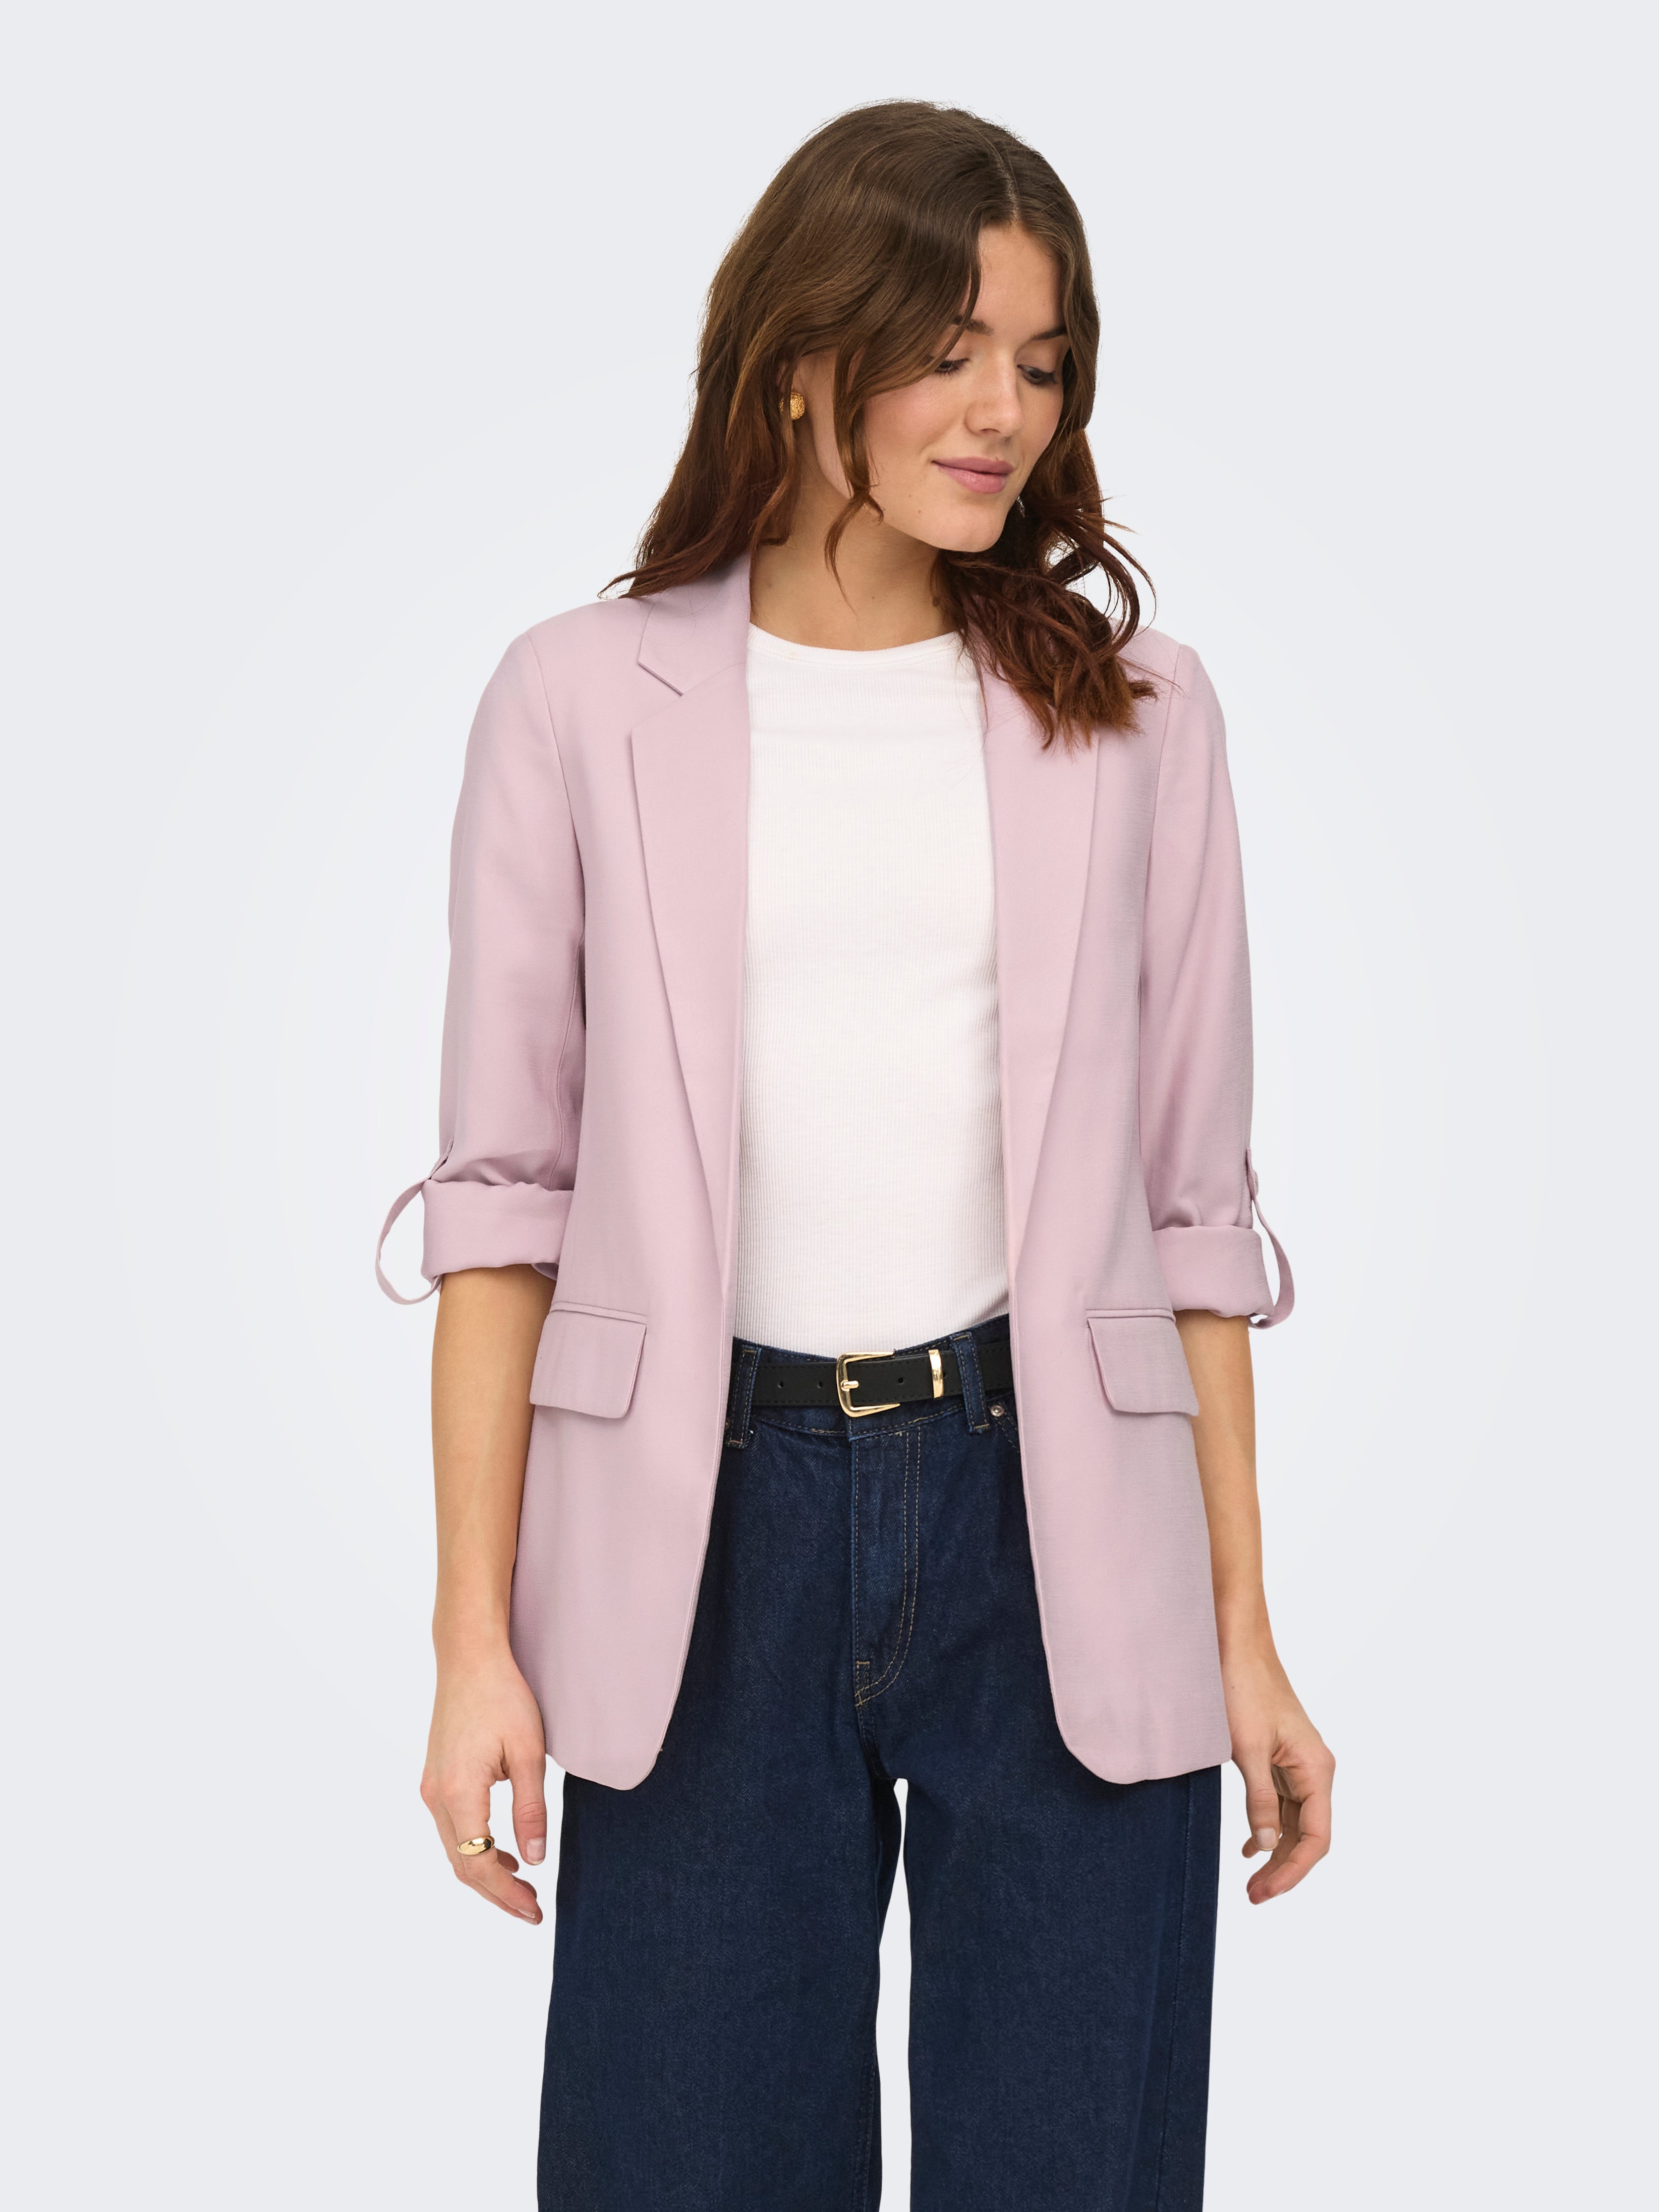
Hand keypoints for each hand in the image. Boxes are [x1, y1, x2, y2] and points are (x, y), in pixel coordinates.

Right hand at [420, 1645, 548, 1922]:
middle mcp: (436, 1796)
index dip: (505, 1895)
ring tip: (523, 1889)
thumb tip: (534, 1860)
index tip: (535, 1911)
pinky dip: (476, 1848)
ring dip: (485, 1873)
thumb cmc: (503, 1697)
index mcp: (458, 1792)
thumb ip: (531, 1810)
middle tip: (532, 1911)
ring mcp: (431, 1787)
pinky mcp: (436, 1778)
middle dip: (496, 1894)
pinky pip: (453, 1828)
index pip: (478, 1863)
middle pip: (462, 1864)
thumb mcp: (528, 1753)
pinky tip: (503, 1853)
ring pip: (455, 1849)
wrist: (469, 1658)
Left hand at [1220, 1632, 1333, 1902]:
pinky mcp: (1279, 1757)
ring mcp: (1297, 1763)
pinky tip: (1251, 1845)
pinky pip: (1281, 1803)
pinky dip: (1268, 1826)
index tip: (1265, 1891)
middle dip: (1284, 1868)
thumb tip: (1267, 1847)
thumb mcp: (1247, 1749)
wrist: (1234, 1644)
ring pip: (1295, 1822)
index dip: (1293, 1870)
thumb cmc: (1243, 1687)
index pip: (1317, 1837)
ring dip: (1276, 1851)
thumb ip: (1260, 1800)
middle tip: (1253, 1896)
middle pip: (1308, 1835)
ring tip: (1251, 1881)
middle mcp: (1314, 1769)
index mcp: (1317, 1768)